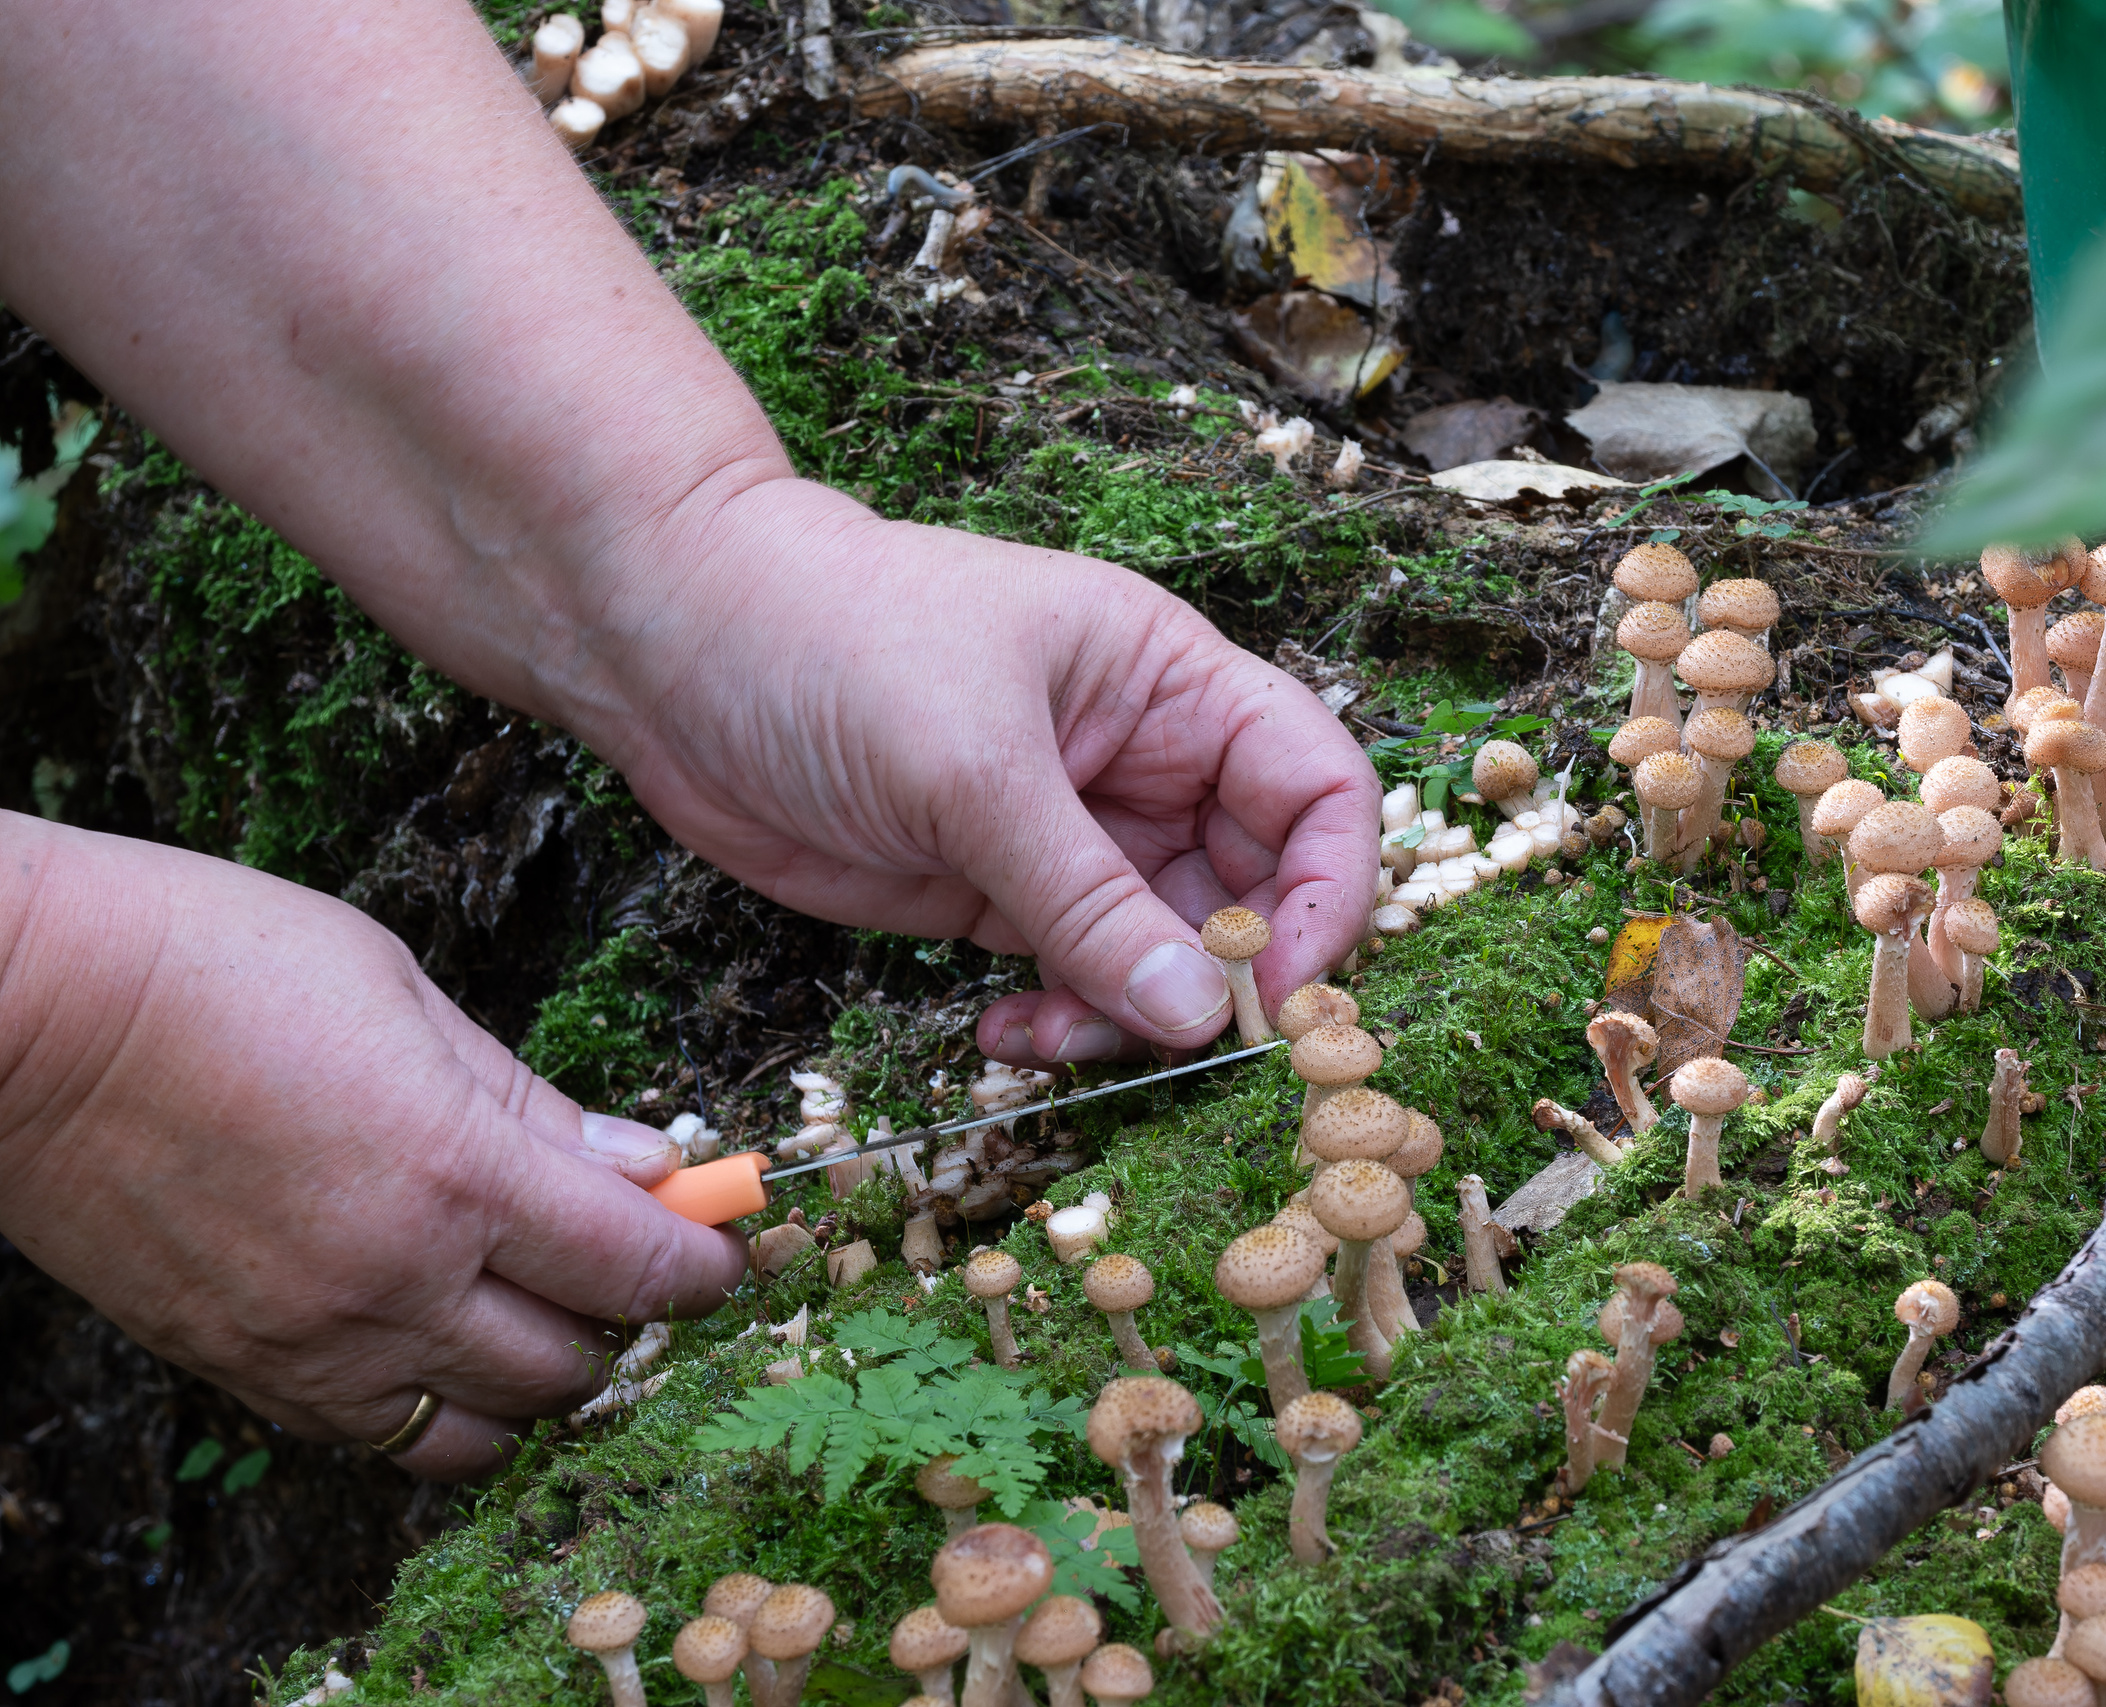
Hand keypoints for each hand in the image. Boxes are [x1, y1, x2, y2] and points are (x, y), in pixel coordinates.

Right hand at [0, 814, 746, 1479]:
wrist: (19, 1012)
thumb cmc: (212, 963)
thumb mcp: (407, 996)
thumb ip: (534, 1103)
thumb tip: (646, 1162)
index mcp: (453, 1172)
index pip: (638, 1266)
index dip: (706, 1262)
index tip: (726, 1242)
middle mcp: (395, 1282)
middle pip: (577, 1363)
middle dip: (635, 1318)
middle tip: (637, 1260)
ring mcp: (313, 1342)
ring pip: (489, 1429)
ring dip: (545, 1379)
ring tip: (547, 1307)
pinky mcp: (243, 1370)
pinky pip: (384, 1440)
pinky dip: (446, 1410)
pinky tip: (450, 1338)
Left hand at [580, 483, 1379, 1066]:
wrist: (668, 644)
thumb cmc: (831, 639)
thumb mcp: (974, 767)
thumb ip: (1089, 900)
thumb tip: (1200, 1017)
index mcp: (1175, 683)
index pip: (1320, 787)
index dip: (1328, 890)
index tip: (1282, 986)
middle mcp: (1147, 761)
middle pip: (1258, 889)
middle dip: (1232, 979)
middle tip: (1179, 1050)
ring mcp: (1074, 835)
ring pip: (1167, 956)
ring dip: (1134, 1019)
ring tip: (1054, 1042)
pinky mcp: (998, 895)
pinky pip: (1077, 982)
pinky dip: (1062, 1027)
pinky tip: (1000, 1036)